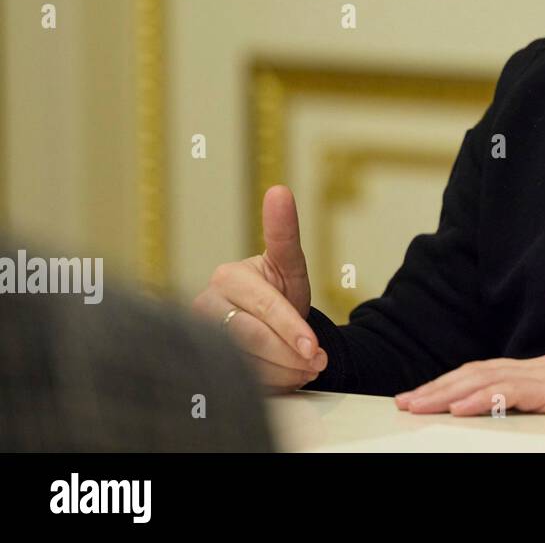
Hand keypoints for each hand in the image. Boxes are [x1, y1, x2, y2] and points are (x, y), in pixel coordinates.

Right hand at [193, 185, 324, 391]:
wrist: (265, 325)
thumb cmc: (279, 293)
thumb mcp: (289, 265)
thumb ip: (285, 235)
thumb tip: (278, 189)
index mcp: (229, 276)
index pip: (268, 305)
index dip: (292, 328)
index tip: (313, 347)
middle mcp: (206, 304)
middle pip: (256, 336)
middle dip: (294, 353)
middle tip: (319, 361)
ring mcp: (198, 335)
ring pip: (246, 361)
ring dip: (284, 370)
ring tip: (306, 367)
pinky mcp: (198, 362)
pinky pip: (236, 379)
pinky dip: (268, 383)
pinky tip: (285, 375)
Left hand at [395, 355, 544, 421]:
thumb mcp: (532, 422)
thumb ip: (504, 413)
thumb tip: (457, 414)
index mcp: (533, 373)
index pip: (479, 374)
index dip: (443, 385)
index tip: (412, 399)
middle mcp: (544, 367)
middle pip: (479, 373)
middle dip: (439, 389)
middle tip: (408, 403)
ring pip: (492, 378)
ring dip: (452, 393)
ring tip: (424, 405)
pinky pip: (516, 391)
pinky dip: (486, 398)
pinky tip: (461, 407)